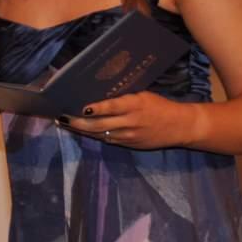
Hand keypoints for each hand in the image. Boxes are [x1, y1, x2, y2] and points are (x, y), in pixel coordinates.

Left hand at [63, 92, 197, 148]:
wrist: (179, 126)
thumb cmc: (159, 106)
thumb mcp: (142, 96)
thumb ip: (123, 98)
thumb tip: (99, 96)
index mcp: (134, 105)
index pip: (112, 107)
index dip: (96, 108)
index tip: (82, 108)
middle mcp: (130, 122)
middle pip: (100, 124)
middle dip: (78, 122)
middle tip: (62, 118)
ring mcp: (129, 136)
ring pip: (100, 134)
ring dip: (82, 130)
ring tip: (65, 125)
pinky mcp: (130, 145)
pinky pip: (108, 140)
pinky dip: (94, 135)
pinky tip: (82, 131)